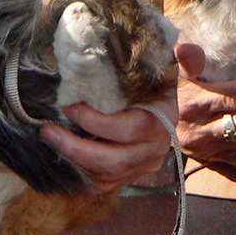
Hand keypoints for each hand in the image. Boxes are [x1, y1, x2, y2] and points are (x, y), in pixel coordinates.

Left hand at [39, 43, 203, 193]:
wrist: (165, 108)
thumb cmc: (160, 83)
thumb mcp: (171, 67)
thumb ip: (185, 59)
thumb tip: (187, 50)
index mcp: (163, 121)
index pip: (131, 128)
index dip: (98, 122)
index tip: (70, 105)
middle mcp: (154, 149)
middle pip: (114, 161)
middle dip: (77, 148)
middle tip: (48, 130)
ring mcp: (141, 167)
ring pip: (106, 177)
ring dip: (74, 161)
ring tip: (50, 138)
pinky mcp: (128, 177)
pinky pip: (102, 184)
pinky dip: (80, 173)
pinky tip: (61, 155)